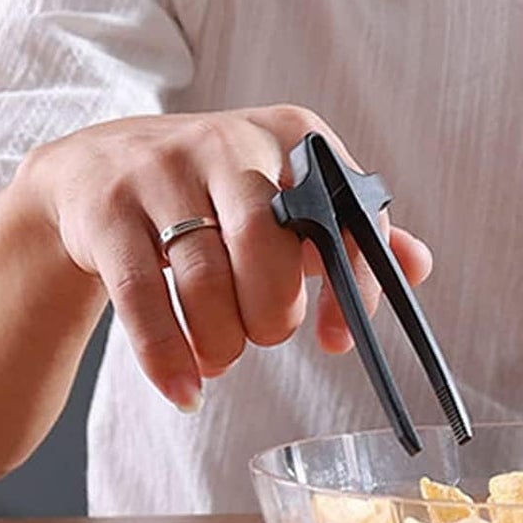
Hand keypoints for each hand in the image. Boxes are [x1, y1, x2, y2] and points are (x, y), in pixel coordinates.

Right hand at [10, 106, 432, 412]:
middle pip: (264, 240)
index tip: (341, 340)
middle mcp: (229, 142)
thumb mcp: (288, 189)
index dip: (349, 282)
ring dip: (220, 339)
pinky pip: (142, 294)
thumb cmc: (221, 186)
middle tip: (269, 335)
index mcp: (291, 133)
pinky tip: (185, 389)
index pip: (339, 210)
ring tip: (224, 358)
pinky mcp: (108, 210)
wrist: (104, 162)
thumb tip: (418, 266)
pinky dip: (167, 354)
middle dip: (272, 309)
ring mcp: (162, 172)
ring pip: (203, 274)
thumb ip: (351, 229)